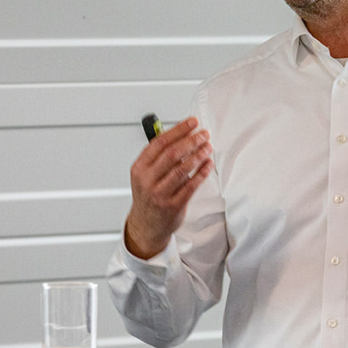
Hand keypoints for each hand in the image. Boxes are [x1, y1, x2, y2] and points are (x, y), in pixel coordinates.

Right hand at [124, 117, 213, 258]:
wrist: (146, 225)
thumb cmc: (148, 196)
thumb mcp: (144, 174)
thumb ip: (158, 155)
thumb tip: (180, 133)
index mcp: (139, 168)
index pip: (159, 142)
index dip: (178, 130)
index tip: (192, 123)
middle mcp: (147, 180)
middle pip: (172, 154)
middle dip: (191, 141)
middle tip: (203, 134)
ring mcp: (160, 194)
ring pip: (182, 169)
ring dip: (198, 155)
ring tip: (208, 146)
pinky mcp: (173, 205)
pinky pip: (191, 185)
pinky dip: (201, 173)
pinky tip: (208, 164)